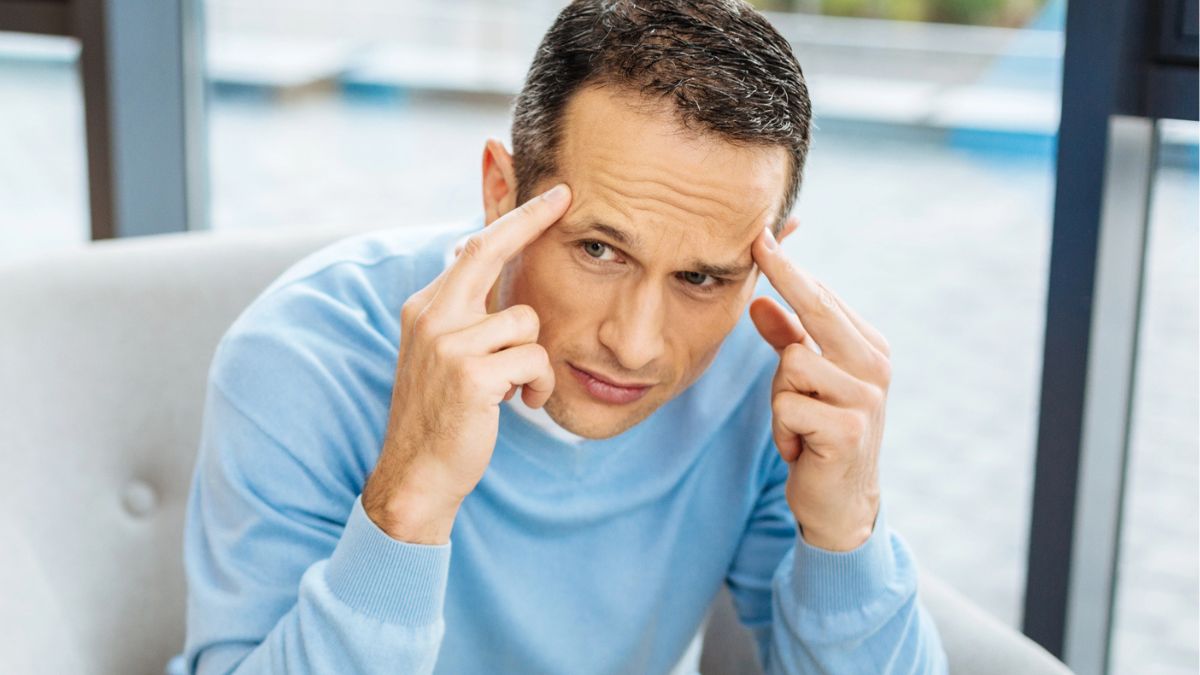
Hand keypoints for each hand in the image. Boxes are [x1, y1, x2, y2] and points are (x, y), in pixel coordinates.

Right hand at [362, 184, 570, 543]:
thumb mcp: (446, 353)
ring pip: (528, 322)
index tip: (551, 194)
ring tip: (518, 389)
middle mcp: (431, 315)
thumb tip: (484, 263)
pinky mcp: (471, 374)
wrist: (416, 473)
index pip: (474, 248)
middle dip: (532, 220)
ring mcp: (448, 343)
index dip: (514, 218)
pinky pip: (534, 359)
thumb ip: (466, 313)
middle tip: (568, 198)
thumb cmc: (444, 415)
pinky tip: (517, 406)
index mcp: (426, 307)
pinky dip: (538, 384)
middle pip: (490, 251)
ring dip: (536, 360)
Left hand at [749, 221, 891, 551]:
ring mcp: (865, 397)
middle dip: (786, 275)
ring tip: (799, 425)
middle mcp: (875, 366)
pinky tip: (802, 448)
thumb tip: (760, 302)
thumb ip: (787, 342)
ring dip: (780, 399)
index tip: (764, 235)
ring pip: (791, 363)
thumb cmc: (819, 435)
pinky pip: (786, 405)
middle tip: (760, 242)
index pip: (822, 297)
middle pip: (818, 309)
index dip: (789, 268)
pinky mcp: (848, 430)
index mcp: (869, 347)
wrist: (841, 504)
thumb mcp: (802, 384)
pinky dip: (782, 429)